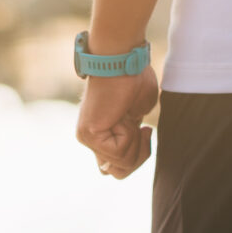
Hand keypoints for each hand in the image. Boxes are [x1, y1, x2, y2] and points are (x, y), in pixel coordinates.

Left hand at [76, 65, 157, 179]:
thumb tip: (132, 153)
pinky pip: (120, 152)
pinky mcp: (90, 135)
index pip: (116, 167)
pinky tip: (126, 117)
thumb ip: (133, 138)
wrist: (122, 59)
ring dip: (136, 143)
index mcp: (101, 135)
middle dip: (138, 157)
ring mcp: (88, 138)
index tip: (143, 129)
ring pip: (121, 164)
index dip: (137, 156)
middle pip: (117, 172)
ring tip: (131, 119)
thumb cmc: (134, 79)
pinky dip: (131, 136)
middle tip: (141, 129)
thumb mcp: (138, 115)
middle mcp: (90, 140)